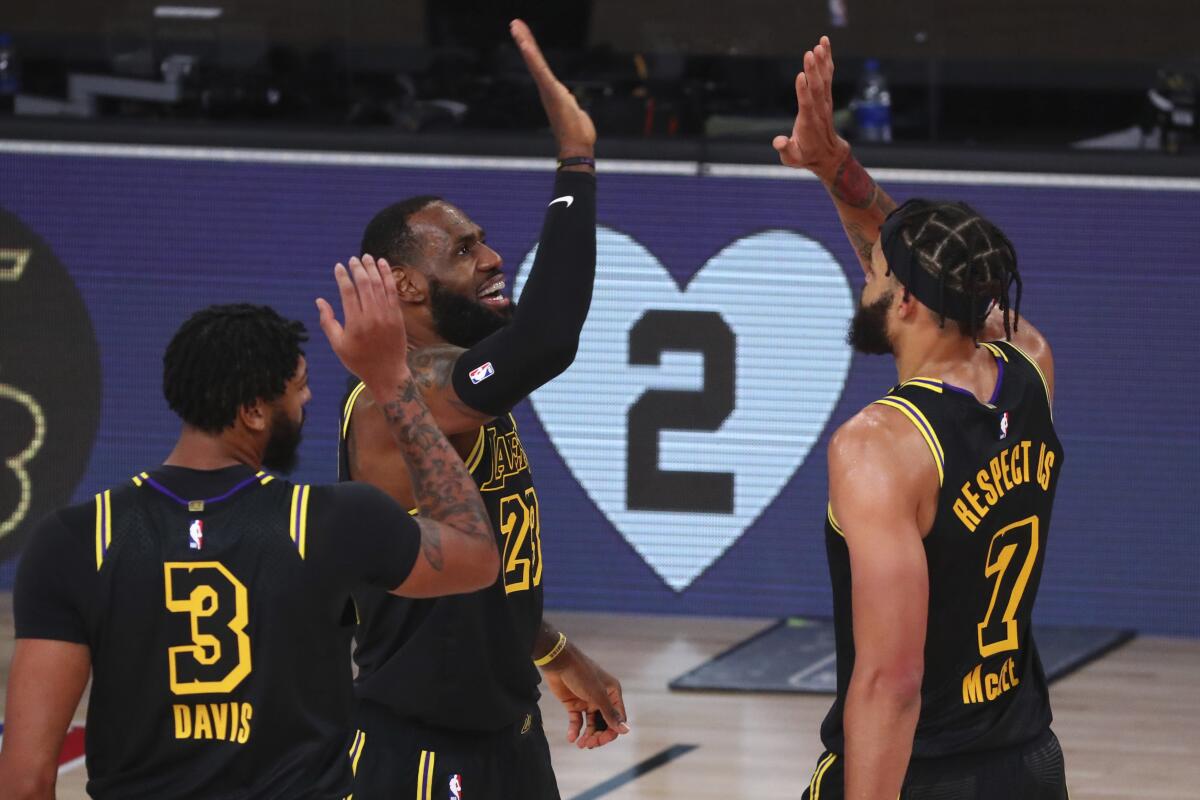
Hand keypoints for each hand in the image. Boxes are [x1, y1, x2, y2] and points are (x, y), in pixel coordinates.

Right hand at [316, 254, 409, 387]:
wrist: (387, 373)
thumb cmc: (359, 361)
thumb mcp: (338, 345)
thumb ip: (327, 322)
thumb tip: (319, 301)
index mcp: (355, 323)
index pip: (348, 292)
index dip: (343, 277)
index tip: (339, 267)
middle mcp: (372, 316)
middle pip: (365, 284)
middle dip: (358, 269)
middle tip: (353, 259)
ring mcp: (387, 315)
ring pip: (380, 285)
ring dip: (373, 268)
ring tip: (367, 257)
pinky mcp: (398, 316)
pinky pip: (393, 291)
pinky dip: (388, 276)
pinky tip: (383, 265)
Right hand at [510, 18, 595, 157]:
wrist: (576, 146)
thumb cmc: (577, 132)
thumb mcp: (573, 111)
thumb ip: (569, 104)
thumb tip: (571, 105)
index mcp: (551, 90)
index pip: (539, 65)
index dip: (532, 49)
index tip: (523, 33)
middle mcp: (547, 88)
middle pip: (534, 60)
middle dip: (525, 41)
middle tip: (515, 23)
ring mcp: (548, 90)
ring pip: (535, 63)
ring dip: (526, 44)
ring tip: (517, 28)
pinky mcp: (552, 93)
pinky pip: (541, 72)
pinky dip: (533, 59)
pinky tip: (527, 46)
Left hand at [542, 645, 629, 748]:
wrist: (559, 662)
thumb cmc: (581, 674)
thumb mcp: (597, 695)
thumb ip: (610, 714)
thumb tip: (626, 730)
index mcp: (612, 694)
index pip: (617, 719)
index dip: (611, 732)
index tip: (600, 740)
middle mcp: (602, 699)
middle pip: (604, 724)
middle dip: (598, 736)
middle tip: (588, 744)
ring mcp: (587, 702)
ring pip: (591, 725)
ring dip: (587, 736)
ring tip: (580, 744)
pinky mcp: (574, 704)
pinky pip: (577, 721)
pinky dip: (574, 730)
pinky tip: (571, 738)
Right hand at [773, 36, 848, 179]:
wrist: (827, 155)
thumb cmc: (805, 156)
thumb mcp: (792, 159)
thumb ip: (785, 149)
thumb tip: (778, 141)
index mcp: (808, 124)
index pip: (807, 105)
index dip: (803, 91)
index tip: (801, 76)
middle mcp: (819, 110)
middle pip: (817, 88)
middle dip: (813, 71)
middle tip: (810, 53)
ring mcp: (824, 102)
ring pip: (824, 79)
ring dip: (822, 61)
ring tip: (820, 44)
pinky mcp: (826, 96)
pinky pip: (827, 75)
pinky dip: (827, 60)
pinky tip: (824, 44)